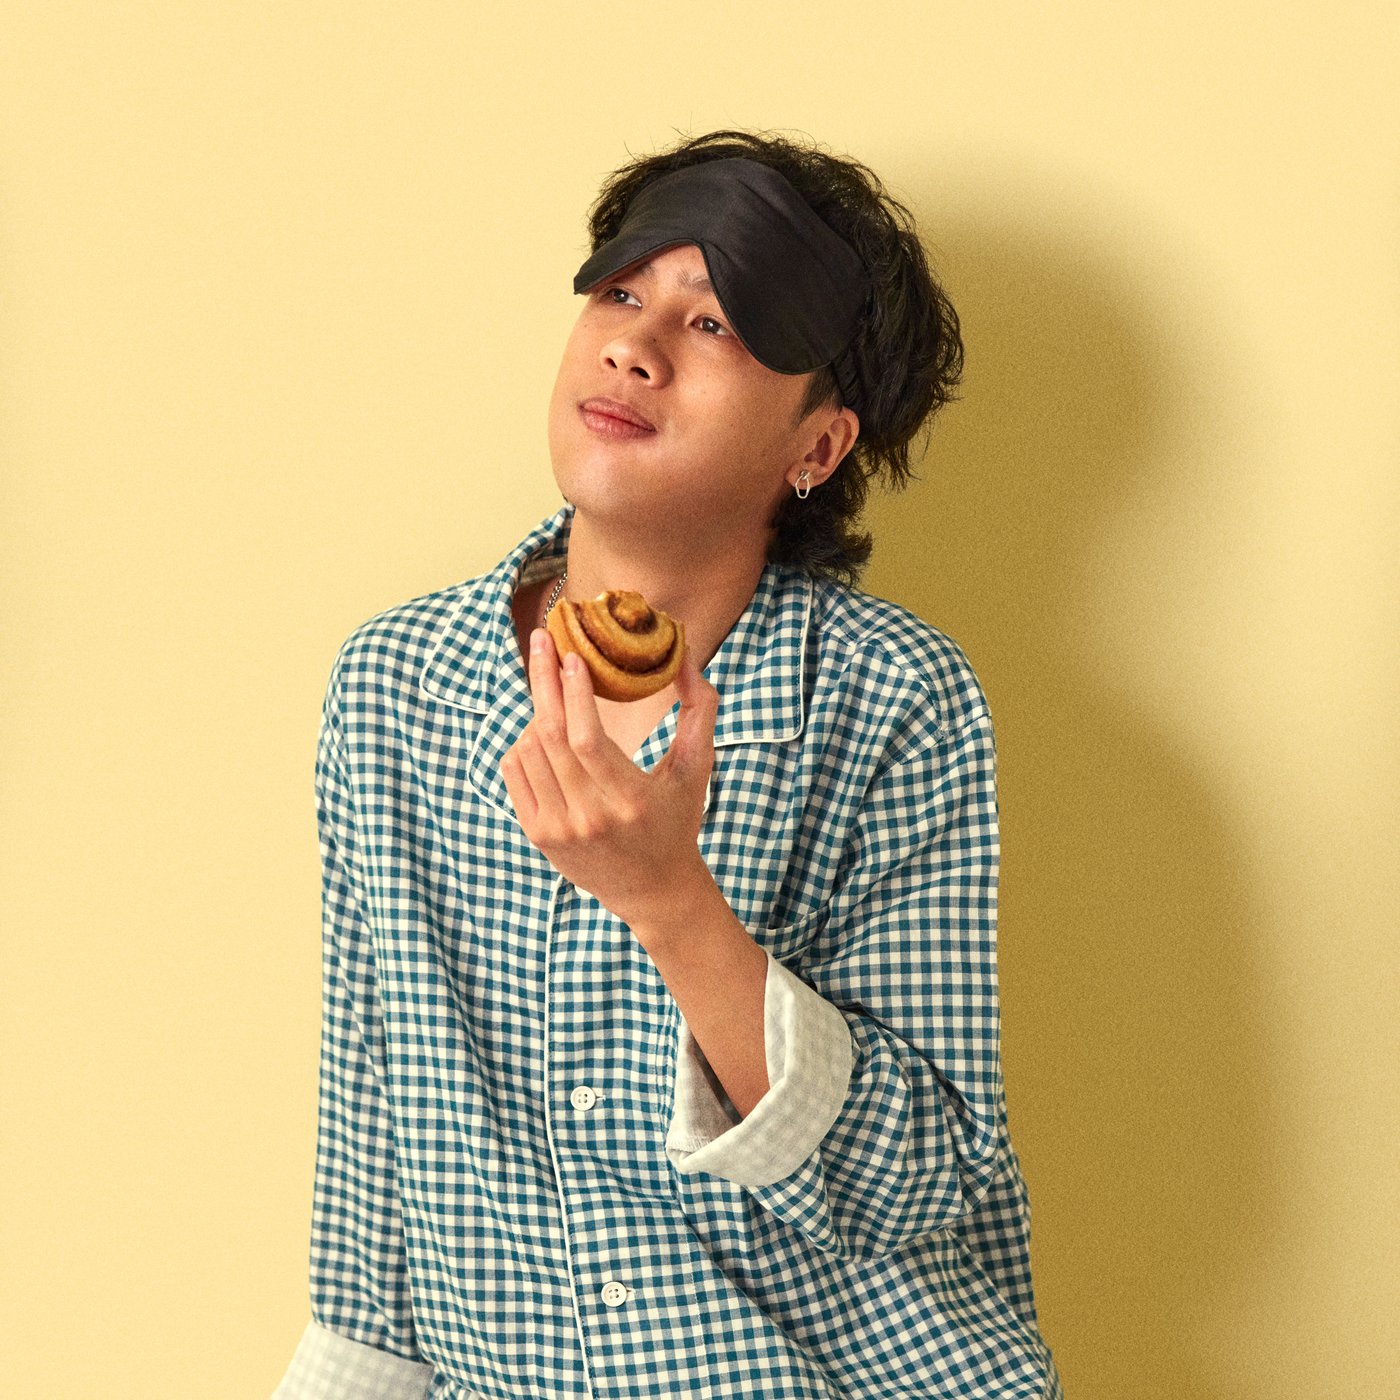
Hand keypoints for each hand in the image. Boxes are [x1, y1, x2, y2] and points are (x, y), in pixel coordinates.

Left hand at [500, 626, 719, 931]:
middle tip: (542, 641)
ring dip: (537, 711)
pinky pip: (515, 770)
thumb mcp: (698, 767)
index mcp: (629, 800)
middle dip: (543, 680)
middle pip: (550, 737)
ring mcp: (557, 830)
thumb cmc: (678, 819)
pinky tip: (544, 730)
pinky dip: (524, 741)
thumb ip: (700, 709)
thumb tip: (685, 656)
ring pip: (527, 750)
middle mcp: (588, 818)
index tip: (572, 655)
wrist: (652, 890)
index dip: (574, 693)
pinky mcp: (536, 834)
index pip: (588, 739)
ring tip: (555, 693)